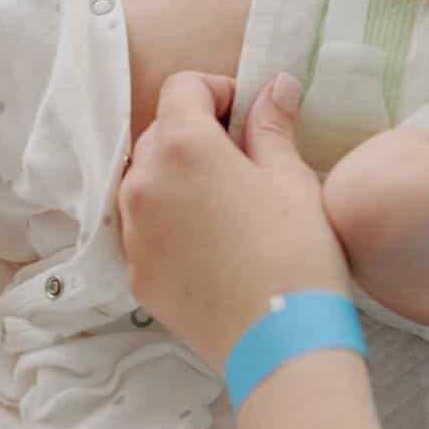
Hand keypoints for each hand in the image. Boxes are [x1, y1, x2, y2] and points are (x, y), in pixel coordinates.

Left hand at [117, 72, 351, 370]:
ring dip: (178, 176)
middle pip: (160, 131)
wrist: (279, 342)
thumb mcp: (291, 179)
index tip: (247, 114)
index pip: (181, 87)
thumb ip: (272, 126)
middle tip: (243, 158)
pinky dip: (169, 221)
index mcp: (183, 146)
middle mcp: (143, 182)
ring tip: (224, 202)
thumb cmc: (295, 252)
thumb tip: (273, 86)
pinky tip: (210, 242)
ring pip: (146, 180)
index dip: (217, 91)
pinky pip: (144, 227)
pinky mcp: (135, 273)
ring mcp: (133, 231)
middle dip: (197, 132)